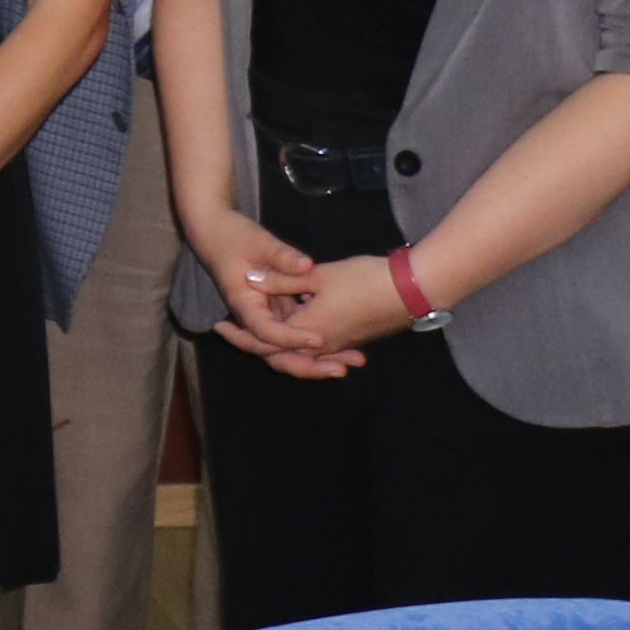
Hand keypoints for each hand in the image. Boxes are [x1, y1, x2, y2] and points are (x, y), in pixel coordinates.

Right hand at [185, 204, 361, 378]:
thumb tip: (306, 265)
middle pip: (277, 352)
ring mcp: (267, 316)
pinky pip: (297, 333)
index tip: (319, 339)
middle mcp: (254, 318)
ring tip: (354, 361)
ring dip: (319, 359)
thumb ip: (282, 256)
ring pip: (289, 348)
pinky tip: (348, 347)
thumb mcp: (258, 242)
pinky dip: (319, 344)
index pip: (265, 330)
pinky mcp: (278, 311)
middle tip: (341, 369)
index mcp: (244, 304)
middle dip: (309, 365)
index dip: (291, 337)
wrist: (215, 234)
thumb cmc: (233, 237)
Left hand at [245, 252, 411, 367]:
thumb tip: (249, 278)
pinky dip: (300, 341)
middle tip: (230, 331)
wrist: (410, 291)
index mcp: (307, 333)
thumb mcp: (317, 275)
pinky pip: (317, 347)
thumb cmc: (363, 280)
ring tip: (255, 330)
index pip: (264, 343)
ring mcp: (337, 345)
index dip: (239, 335)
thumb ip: (282, 279)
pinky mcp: (350, 339)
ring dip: (278, 343)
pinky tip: (294, 327)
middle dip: (254, 342)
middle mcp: (320, 346)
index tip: (219, 325)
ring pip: (299, 352)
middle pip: (279, 353)